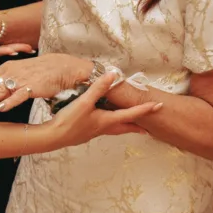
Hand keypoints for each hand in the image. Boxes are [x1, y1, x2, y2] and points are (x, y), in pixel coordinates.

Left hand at [0, 54, 91, 113]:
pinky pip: (19, 95)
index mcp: (6, 69)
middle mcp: (11, 72)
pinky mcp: (33, 86)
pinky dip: (9, 101)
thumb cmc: (42, 72)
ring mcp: (22, 79)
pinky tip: (0, 108)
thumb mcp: (20, 75)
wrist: (65, 67)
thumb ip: (6, 83)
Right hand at [47, 73, 161, 147]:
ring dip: (126, 127)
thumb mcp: (84, 102)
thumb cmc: (70, 120)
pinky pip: (105, 129)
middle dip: (138, 126)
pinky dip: (112, 125)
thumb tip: (113, 75)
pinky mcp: (86, 133)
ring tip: (132, 126)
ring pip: (115, 129)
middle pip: (126, 127)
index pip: (131, 114)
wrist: (54, 137)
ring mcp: (95, 132)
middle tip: (149, 128)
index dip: (145, 109)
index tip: (158, 106)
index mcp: (107, 120)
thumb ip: (99, 88)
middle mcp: (103, 128)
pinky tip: (104, 122)